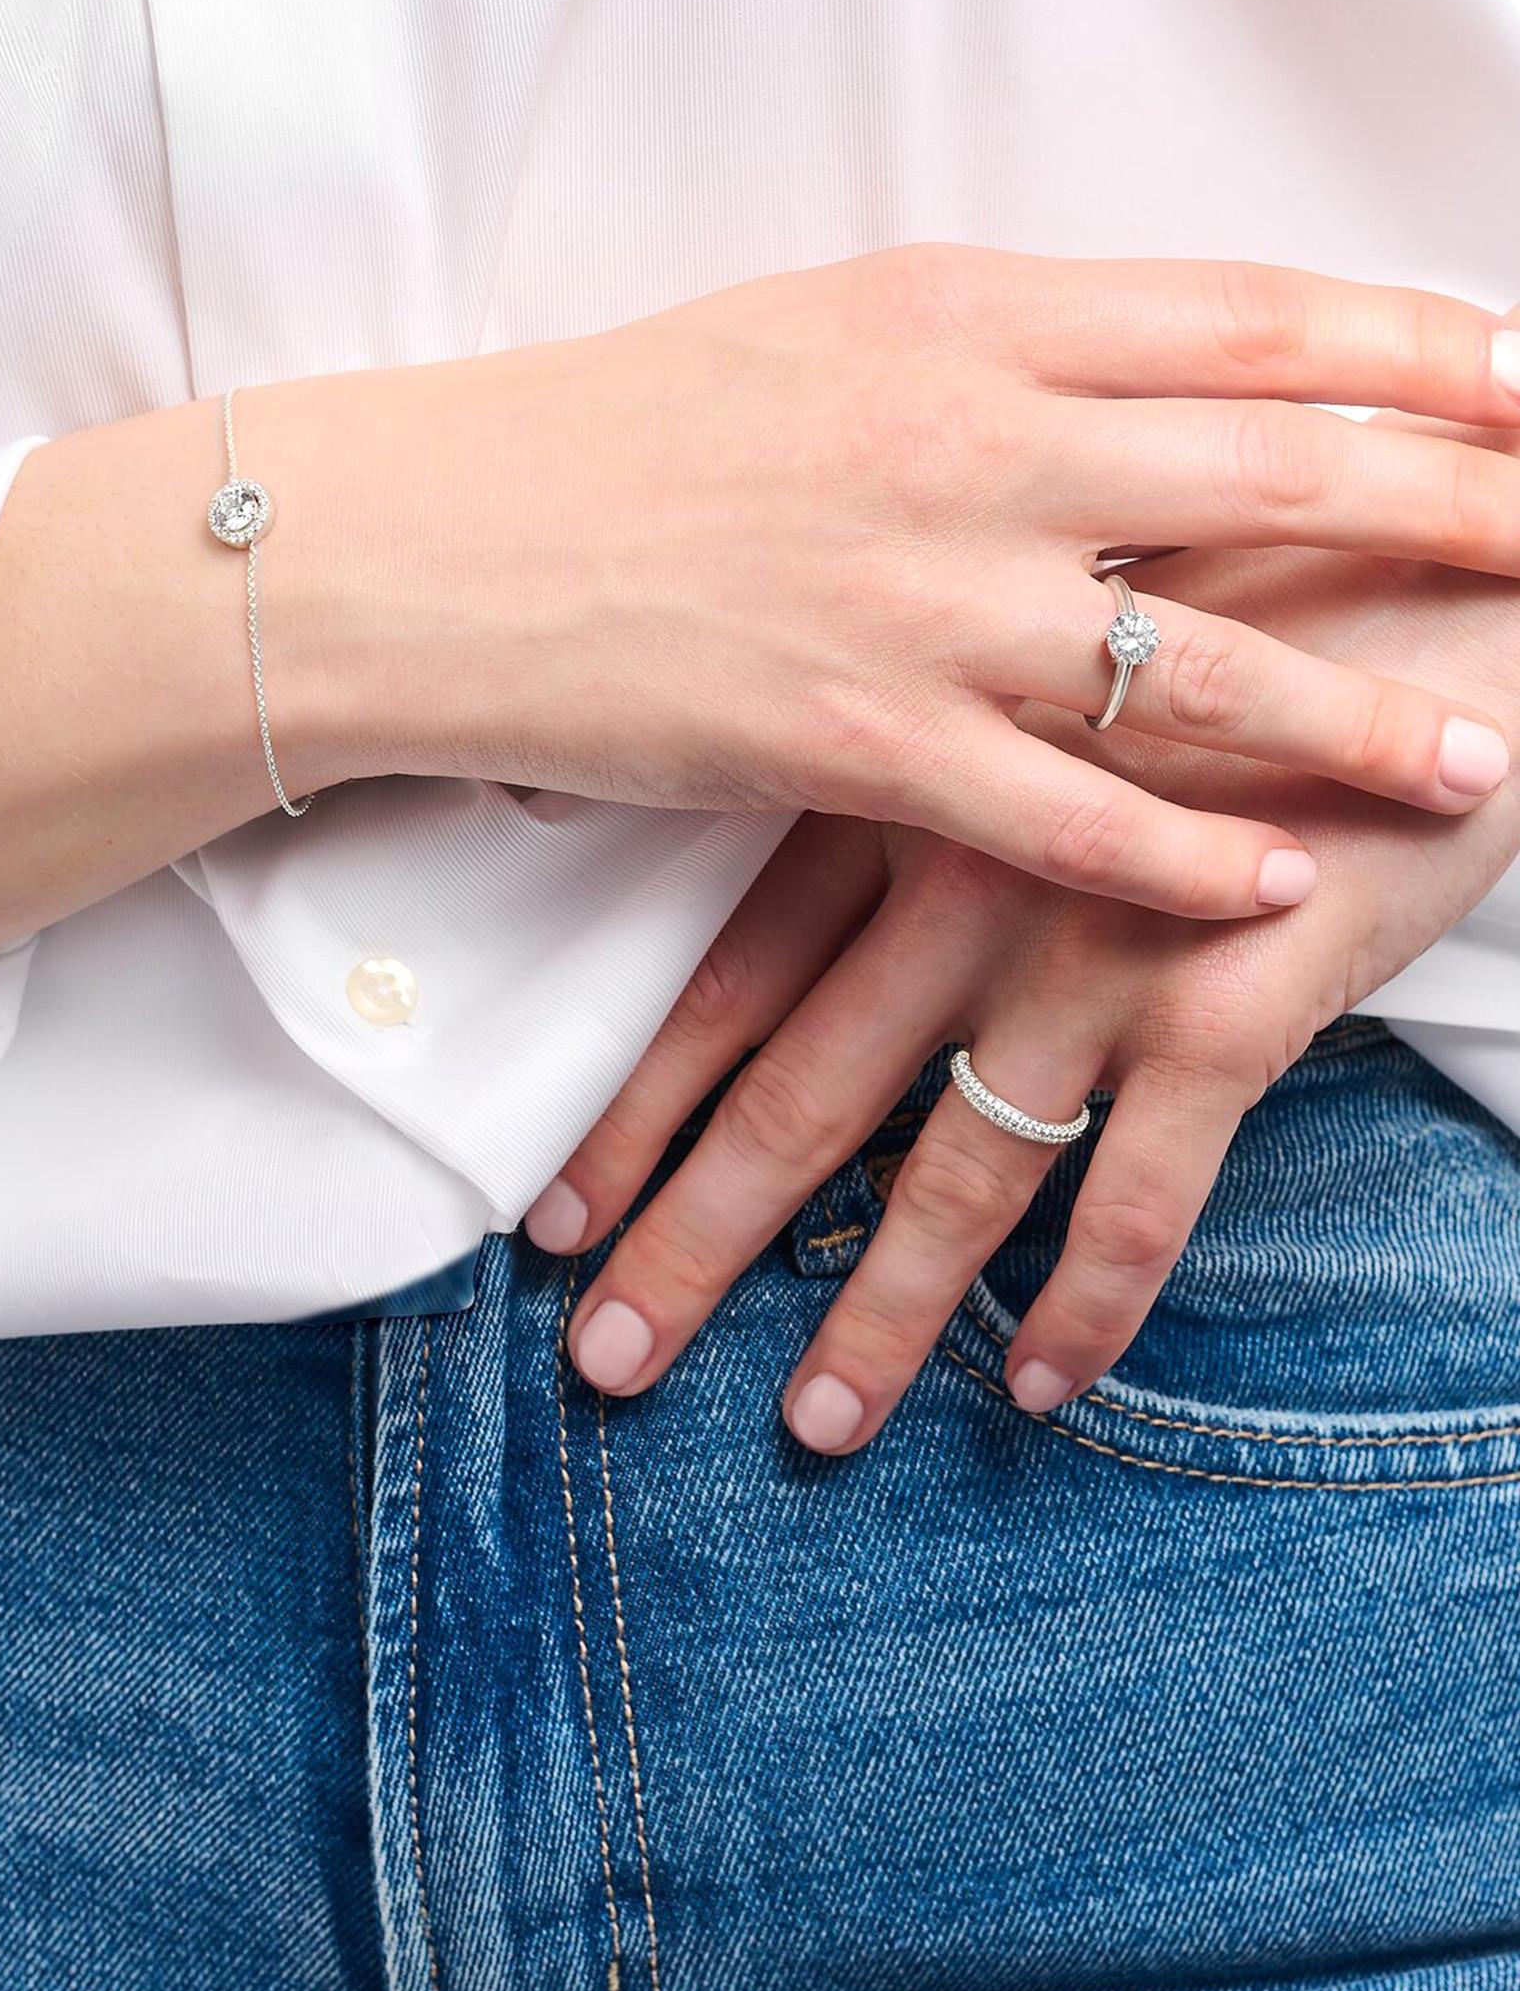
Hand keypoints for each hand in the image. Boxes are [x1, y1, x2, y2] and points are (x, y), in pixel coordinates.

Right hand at [290, 243, 1519, 916]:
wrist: (445, 540)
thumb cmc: (624, 425)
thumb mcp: (824, 330)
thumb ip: (999, 348)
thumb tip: (1154, 373)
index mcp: (965, 314)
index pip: (1249, 318)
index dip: (1416, 348)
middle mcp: (971, 445)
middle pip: (1278, 463)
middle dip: (1459, 500)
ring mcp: (923, 602)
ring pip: (1204, 662)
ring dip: (1362, 714)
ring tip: (1484, 752)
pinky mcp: (859, 744)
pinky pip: (1065, 817)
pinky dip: (1182, 858)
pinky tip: (1275, 885)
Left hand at [526, 535, 1519, 1449]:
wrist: (1442, 567)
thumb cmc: (1238, 589)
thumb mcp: (1039, 636)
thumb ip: (920, 724)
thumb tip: (783, 769)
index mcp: (906, 788)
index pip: (730, 977)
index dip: (640, 1106)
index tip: (559, 1211)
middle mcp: (968, 879)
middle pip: (802, 1095)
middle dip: (698, 1239)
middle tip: (612, 1359)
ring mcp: (1093, 949)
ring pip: (955, 1170)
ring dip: (878, 1312)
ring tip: (815, 1424)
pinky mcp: (1229, 1004)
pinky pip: (1142, 1192)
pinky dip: (1091, 1300)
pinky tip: (1044, 1382)